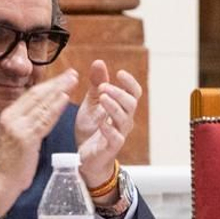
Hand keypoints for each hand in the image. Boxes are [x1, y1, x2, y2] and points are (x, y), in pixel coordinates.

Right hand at [0, 70, 78, 216]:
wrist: (0, 184)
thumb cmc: (10, 166)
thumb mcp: (16, 138)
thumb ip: (26, 124)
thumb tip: (41, 113)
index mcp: (8, 115)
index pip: (31, 95)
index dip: (48, 85)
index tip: (63, 77)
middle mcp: (11, 117)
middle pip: (37, 95)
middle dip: (57, 83)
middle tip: (72, 73)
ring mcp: (17, 127)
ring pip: (42, 104)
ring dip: (60, 90)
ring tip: (73, 80)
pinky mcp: (25, 138)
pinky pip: (44, 119)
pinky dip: (55, 107)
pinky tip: (65, 98)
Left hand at [73, 59, 140, 189]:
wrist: (85, 157)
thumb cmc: (92, 129)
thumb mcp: (92, 103)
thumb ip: (96, 85)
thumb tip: (99, 62)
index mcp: (121, 108)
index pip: (133, 93)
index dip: (130, 83)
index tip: (120, 73)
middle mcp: (124, 120)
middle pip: (131, 104)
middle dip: (119, 93)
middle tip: (103, 86)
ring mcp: (119, 134)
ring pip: (124, 119)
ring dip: (114, 107)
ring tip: (102, 98)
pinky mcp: (111, 147)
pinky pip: (115, 138)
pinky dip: (109, 129)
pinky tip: (101, 122)